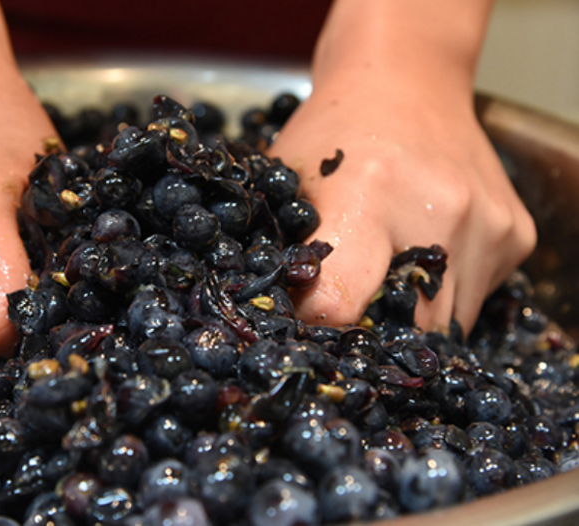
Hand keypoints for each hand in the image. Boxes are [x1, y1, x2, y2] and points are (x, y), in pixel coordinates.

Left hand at [269, 79, 535, 333]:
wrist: (405, 82)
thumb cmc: (333, 132)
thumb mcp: (287, 180)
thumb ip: (286, 253)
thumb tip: (281, 319)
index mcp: (367, 197)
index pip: (340, 304)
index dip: (315, 325)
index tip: (304, 320)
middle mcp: (438, 213)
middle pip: (402, 330)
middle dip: (369, 331)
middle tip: (348, 300)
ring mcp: (485, 226)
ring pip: (445, 325)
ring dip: (410, 318)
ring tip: (387, 264)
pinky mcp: (515, 235)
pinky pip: (474, 299)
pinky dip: (444, 294)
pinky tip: (424, 247)